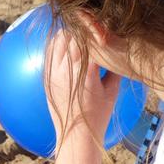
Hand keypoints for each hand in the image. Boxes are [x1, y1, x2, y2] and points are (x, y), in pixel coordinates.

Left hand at [45, 29, 120, 148]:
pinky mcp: (47, 76)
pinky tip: (66, 44)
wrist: (77, 135)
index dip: (97, 31)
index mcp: (87, 70)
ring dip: (70, 34)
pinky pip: (49, 51)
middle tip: (92, 29)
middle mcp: (68, 68)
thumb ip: (114, 67)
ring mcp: (54, 72)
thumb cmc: (99, 114)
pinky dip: (57, 44)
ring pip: (59, 39)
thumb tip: (116, 48)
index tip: (103, 28)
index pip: (91, 38)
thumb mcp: (113, 89)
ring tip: (79, 36)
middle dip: (85, 31)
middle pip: (74, 35)